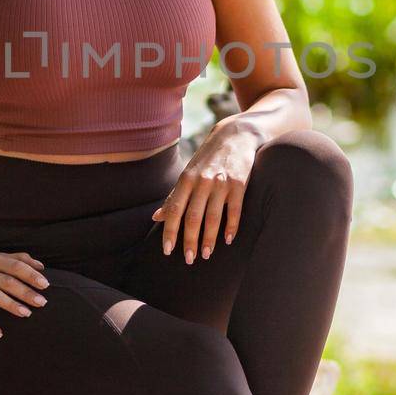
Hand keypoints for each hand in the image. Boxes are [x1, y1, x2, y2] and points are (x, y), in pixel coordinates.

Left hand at [150, 122, 260, 263]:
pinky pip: (234, 210)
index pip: (174, 210)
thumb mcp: (188, 173)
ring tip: (205, 255)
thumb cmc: (208, 158)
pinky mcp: (239, 183)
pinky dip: (231, 226)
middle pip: (193, 217)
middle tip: (189, 259)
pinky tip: (228, 240)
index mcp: (186, 179)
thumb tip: (156, 217)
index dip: (170, 231)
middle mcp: (202, 181)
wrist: (236, 135)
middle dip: (189, 240)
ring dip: (209, 238)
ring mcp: (221, 182)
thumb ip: (174, 196)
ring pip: (213, 216)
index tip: (167, 250)